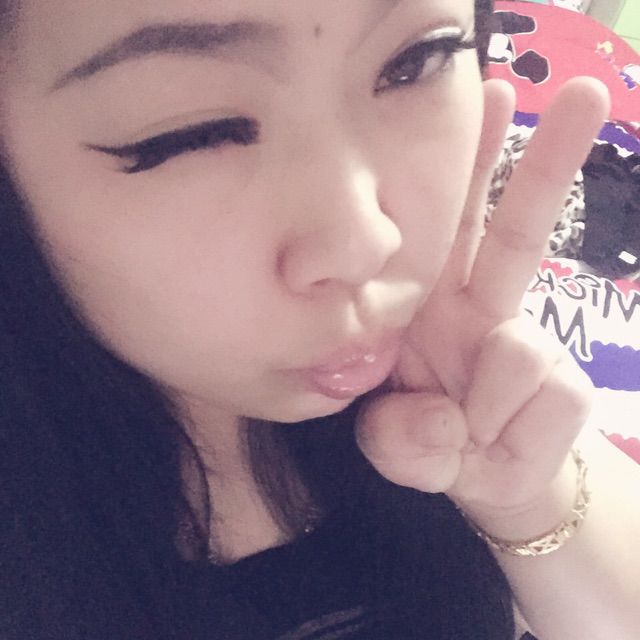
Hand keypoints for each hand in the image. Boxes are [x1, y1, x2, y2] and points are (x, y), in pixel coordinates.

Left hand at [355, 77, 609, 530]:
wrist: (488, 482)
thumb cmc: (429, 443)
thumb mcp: (396, 445)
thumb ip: (398, 439)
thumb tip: (442, 421)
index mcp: (429, 302)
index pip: (446, 229)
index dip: (464, 172)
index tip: (487, 101)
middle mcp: (480, 310)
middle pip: (514, 232)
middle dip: (546, 166)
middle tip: (584, 94)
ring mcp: (527, 344)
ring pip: (522, 351)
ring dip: (487, 406)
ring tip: (469, 432)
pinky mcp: (565, 384)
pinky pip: (543, 400)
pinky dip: (512, 432)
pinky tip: (500, 441)